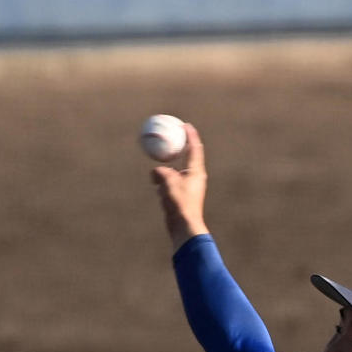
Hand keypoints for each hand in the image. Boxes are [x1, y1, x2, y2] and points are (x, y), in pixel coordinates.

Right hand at [150, 123, 209, 251]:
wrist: (184, 226)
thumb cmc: (180, 204)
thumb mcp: (167, 182)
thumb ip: (160, 172)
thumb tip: (155, 172)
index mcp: (196, 171)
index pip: (194, 148)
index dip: (190, 136)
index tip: (185, 125)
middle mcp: (194, 178)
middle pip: (187, 158)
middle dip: (180, 148)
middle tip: (171, 138)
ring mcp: (188, 188)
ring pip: (177, 171)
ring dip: (168, 167)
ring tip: (159, 162)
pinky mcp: (181, 197)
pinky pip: (171, 183)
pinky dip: (163, 181)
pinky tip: (155, 184)